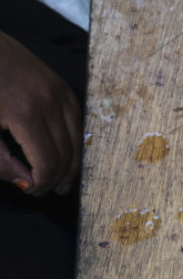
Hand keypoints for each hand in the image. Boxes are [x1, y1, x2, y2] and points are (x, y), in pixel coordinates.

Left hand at [0, 32, 82, 195]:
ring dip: (71, 165)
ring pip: (78, 141)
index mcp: (25, 114)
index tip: (29, 190)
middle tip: (42, 190)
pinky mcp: (63, 87)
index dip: (42, 183)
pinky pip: (78, 123)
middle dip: (56, 178)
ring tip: (60, 181)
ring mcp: (61, 93)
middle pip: (66, 155)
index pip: (48, 163)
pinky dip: (75, 142)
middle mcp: (50, 103)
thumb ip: (0, 159)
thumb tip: (25, 182)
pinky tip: (66, 154)